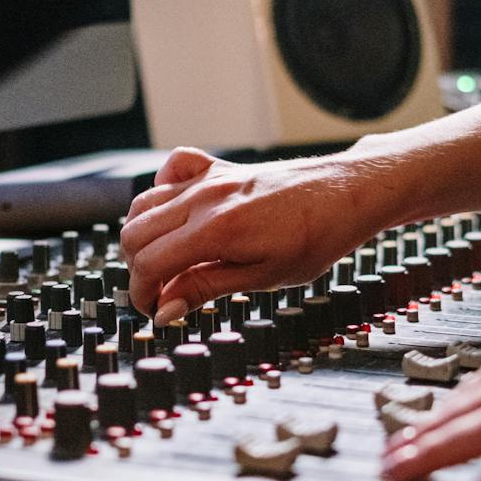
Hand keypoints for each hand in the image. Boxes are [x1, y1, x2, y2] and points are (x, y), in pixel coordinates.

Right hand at [121, 147, 404, 323]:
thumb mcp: (263, 277)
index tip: (154, 312)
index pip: (149, 263)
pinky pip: (171, 171)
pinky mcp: (217, 168)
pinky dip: (161, 192)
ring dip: (144, 237)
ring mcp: (207, 179)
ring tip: (167, 263)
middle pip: (135, 234)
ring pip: (144, 204)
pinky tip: (175, 214)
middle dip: (139, 270)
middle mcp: (203, 198)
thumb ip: (207, 288)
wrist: (346, 195)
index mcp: (214, 230)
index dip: (142, 294)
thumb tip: (165, 309)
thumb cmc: (315, 238)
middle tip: (162, 294)